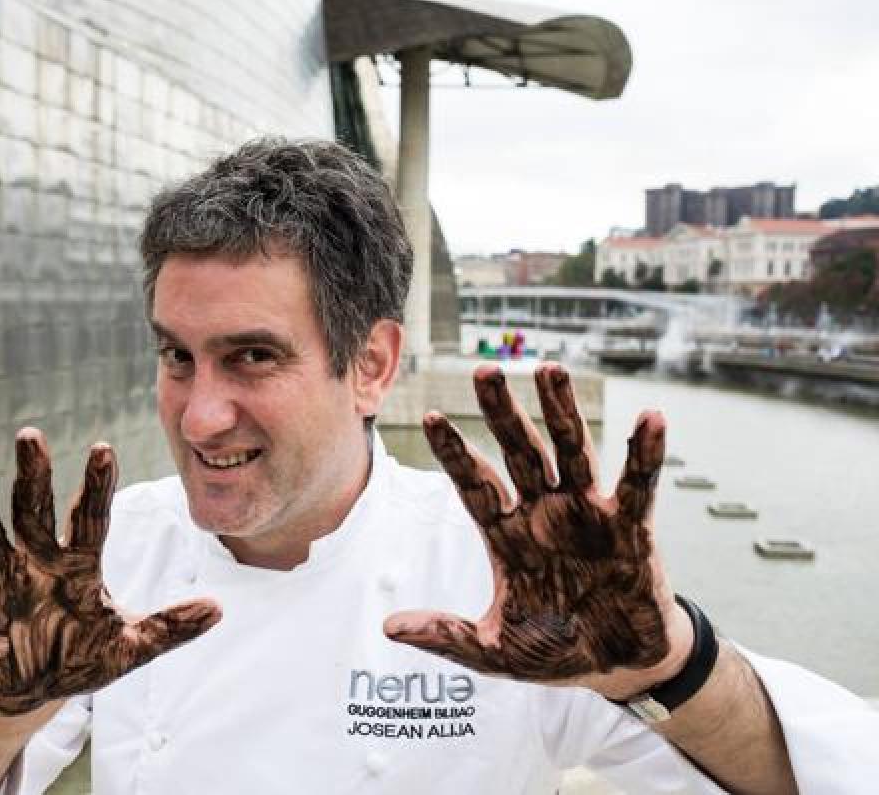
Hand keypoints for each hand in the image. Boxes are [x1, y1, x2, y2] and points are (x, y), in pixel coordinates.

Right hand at [0, 428, 221, 714]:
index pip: (91, 517)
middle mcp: (40, 561)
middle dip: (33, 475)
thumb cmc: (84, 656)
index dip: (96, 485)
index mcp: (80, 564)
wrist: (37, 688)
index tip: (103, 448)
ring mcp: (5, 581)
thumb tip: (219, 610)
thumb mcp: (132, 647)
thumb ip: (170, 628)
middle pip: (36, 511)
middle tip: (30, 434)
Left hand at [384, 363, 691, 699]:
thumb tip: (388, 628)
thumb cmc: (557, 652)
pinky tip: (651, 418)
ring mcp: (587, 514)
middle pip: (518, 452)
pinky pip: (638, 484)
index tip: (429, 417)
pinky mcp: (632, 528)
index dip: (454, 452)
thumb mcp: (495, 650)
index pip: (474, 484)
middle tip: (485, 371)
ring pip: (570, 450)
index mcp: (507, 534)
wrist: (619, 669)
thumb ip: (447, 634)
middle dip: (502, 413)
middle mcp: (544, 512)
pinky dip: (645, 452)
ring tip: (549, 369)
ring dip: (561, 410)